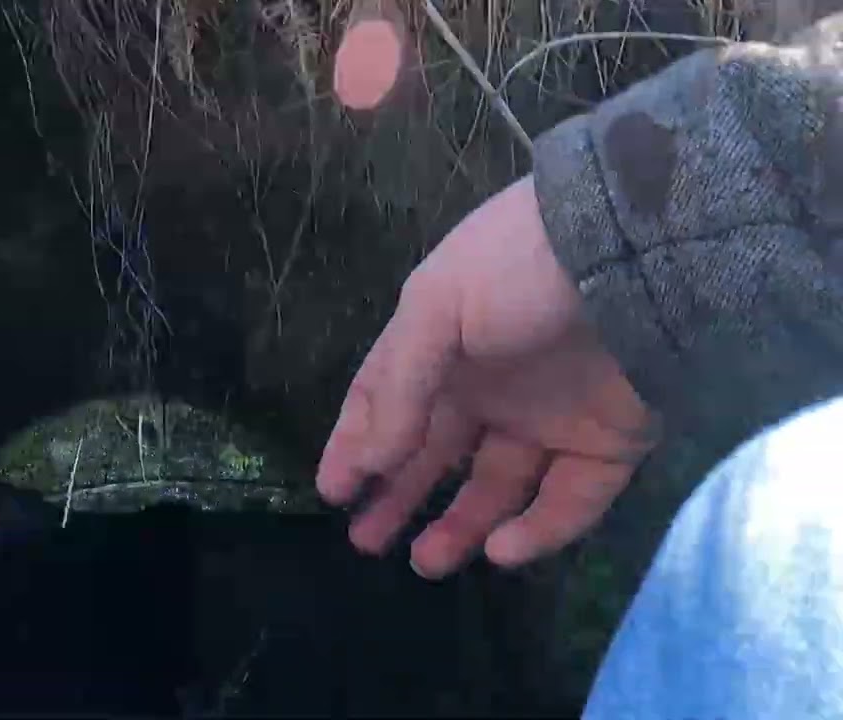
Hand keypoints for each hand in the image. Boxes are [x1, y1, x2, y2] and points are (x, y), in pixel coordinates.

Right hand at [317, 176, 657, 577]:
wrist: (639, 250)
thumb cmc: (519, 269)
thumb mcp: (437, 307)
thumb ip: (398, 388)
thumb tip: (369, 463)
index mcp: (443, 345)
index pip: (388, 403)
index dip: (357, 447)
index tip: (333, 493)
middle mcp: (493, 386)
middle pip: (437, 454)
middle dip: (400, 498)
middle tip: (366, 543)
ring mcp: (551, 418)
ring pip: (499, 489)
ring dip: (461, 526)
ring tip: (426, 561)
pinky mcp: (609, 445)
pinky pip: (570, 501)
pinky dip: (537, 532)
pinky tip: (501, 549)